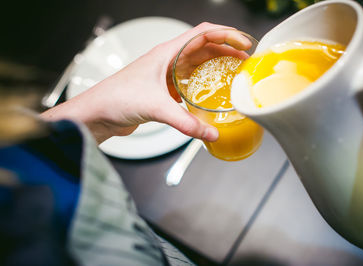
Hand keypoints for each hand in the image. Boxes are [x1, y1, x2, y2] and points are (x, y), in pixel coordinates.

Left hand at [41, 22, 248, 142]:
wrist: (97, 113)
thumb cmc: (116, 98)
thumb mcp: (155, 107)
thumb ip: (186, 122)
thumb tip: (211, 133)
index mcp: (167, 53)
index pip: (202, 33)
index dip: (226, 35)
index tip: (243, 44)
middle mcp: (168, 60)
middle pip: (204, 47)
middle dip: (227, 50)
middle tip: (246, 61)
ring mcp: (166, 74)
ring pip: (198, 64)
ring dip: (217, 66)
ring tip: (235, 73)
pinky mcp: (164, 90)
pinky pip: (189, 81)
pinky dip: (204, 83)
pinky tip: (212, 92)